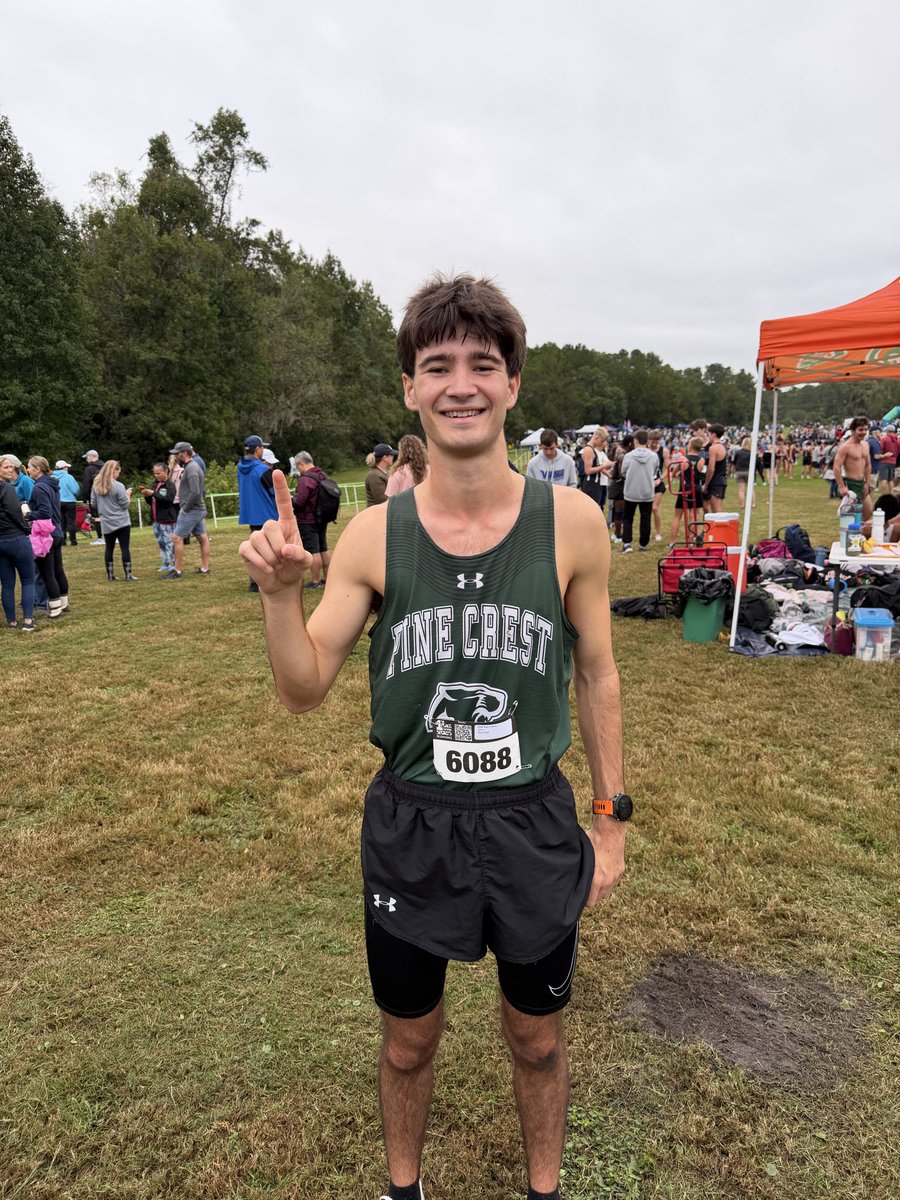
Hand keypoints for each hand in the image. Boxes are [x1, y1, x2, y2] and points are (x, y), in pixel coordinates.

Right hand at [239, 470, 311, 591]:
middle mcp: (270, 527)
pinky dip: (260, 561)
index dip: (280, 487)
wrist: (281, 583)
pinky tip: (268, 569)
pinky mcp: (246, 548)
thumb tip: (285, 550)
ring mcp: (256, 537)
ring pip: (258, 539)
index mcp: (287, 525)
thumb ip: (301, 555)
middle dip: (278, 546)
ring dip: (270, 557)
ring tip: (276, 565)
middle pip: (269, 526)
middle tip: (284, 559)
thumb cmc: (294, 567)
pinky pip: (248, 549)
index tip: (276, 471)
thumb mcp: (304, 562)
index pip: (283, 503)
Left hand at [584, 822, 625, 906]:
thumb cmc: (593, 841)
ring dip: (600, 890)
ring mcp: (615, 877)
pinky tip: (601, 873)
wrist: (610, 831)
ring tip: (593, 880)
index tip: (579, 894)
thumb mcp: (582, 857)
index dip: (584, 900)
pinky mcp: (620, 871)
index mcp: (597, 880)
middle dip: (592, 895)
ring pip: (607, 892)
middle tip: (585, 887)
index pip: (591, 902)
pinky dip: (608, 882)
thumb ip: (579, 871)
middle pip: (599, 899)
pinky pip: (613, 883)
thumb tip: (569, 879)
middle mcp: (608, 881)